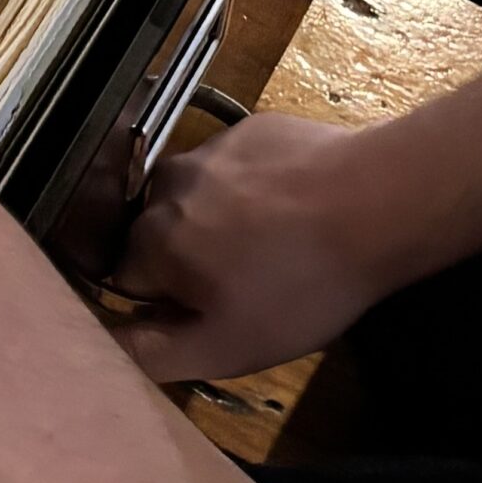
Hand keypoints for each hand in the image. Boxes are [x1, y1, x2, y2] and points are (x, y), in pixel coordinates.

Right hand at [111, 112, 402, 383]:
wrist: (378, 202)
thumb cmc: (302, 284)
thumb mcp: (226, 346)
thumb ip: (151, 352)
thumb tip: (104, 347)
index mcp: (150, 238)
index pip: (126, 282)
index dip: (167, 306)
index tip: (213, 314)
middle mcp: (165, 184)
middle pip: (160, 236)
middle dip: (191, 261)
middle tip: (249, 286)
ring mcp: (210, 149)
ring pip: (197, 199)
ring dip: (221, 222)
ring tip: (277, 246)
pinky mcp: (251, 129)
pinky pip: (234, 168)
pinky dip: (253, 189)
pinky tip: (295, 210)